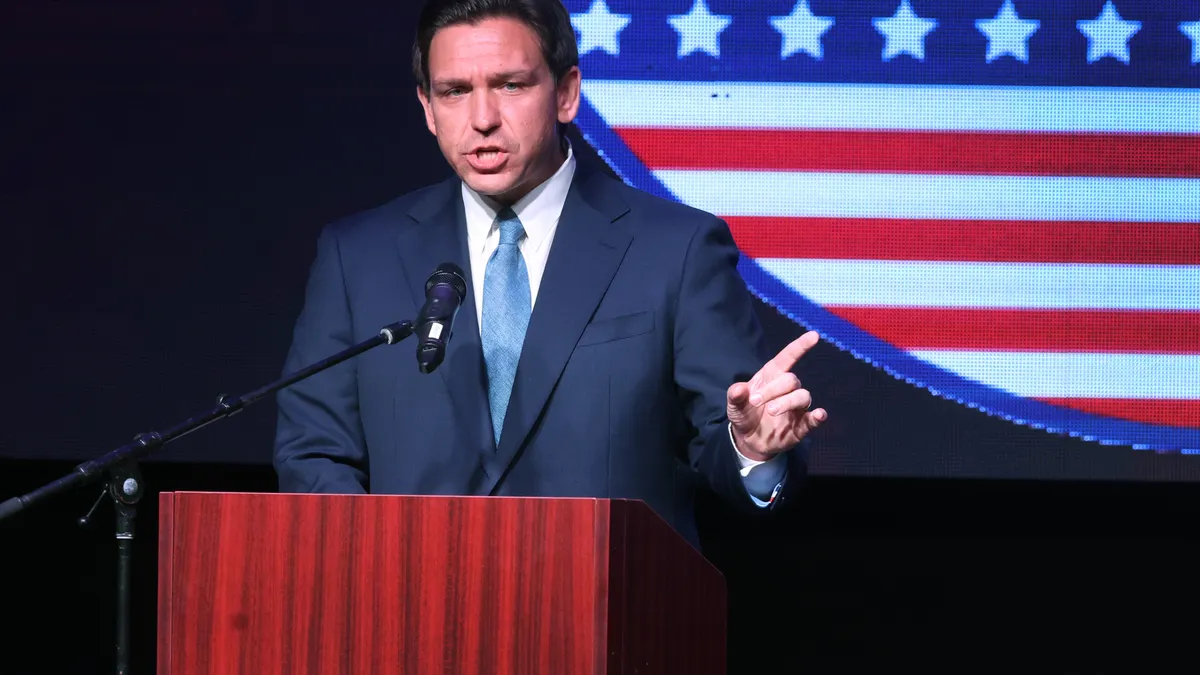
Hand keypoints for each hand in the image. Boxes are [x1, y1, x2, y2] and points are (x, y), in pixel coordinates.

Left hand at [727, 331, 826, 460]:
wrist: (748, 439)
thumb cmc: (744, 414)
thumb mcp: (734, 405)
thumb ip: (735, 396)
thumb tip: (738, 389)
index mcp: (772, 376)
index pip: (788, 358)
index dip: (800, 346)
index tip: (813, 336)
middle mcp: (787, 389)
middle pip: (791, 380)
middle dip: (773, 389)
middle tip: (755, 401)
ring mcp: (796, 406)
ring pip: (802, 396)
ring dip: (787, 402)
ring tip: (770, 411)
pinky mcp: (801, 425)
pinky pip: (813, 419)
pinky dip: (818, 417)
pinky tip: (819, 415)